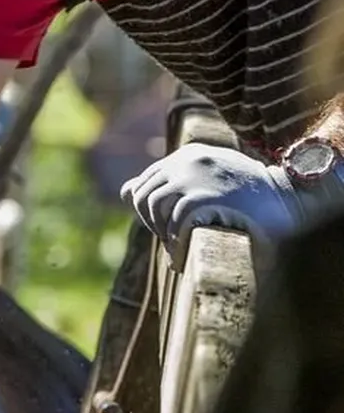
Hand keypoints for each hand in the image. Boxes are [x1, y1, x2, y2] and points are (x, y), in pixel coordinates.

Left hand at [120, 143, 302, 251]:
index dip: (147, 209)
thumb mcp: (205, 180)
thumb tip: (124, 191)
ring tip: (177, 247)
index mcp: (187, 155)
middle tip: (169, 240)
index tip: (164, 227)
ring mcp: (195, 178)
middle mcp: (187, 162)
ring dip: (161, 232)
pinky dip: (176, 244)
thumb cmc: (247, 195)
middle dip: (149, 222)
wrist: (288, 199)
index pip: (145, 182)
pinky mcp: (204, 198)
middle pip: (143, 195)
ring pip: (153, 207)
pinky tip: (184, 257)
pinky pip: (173, 223)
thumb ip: (167, 182)